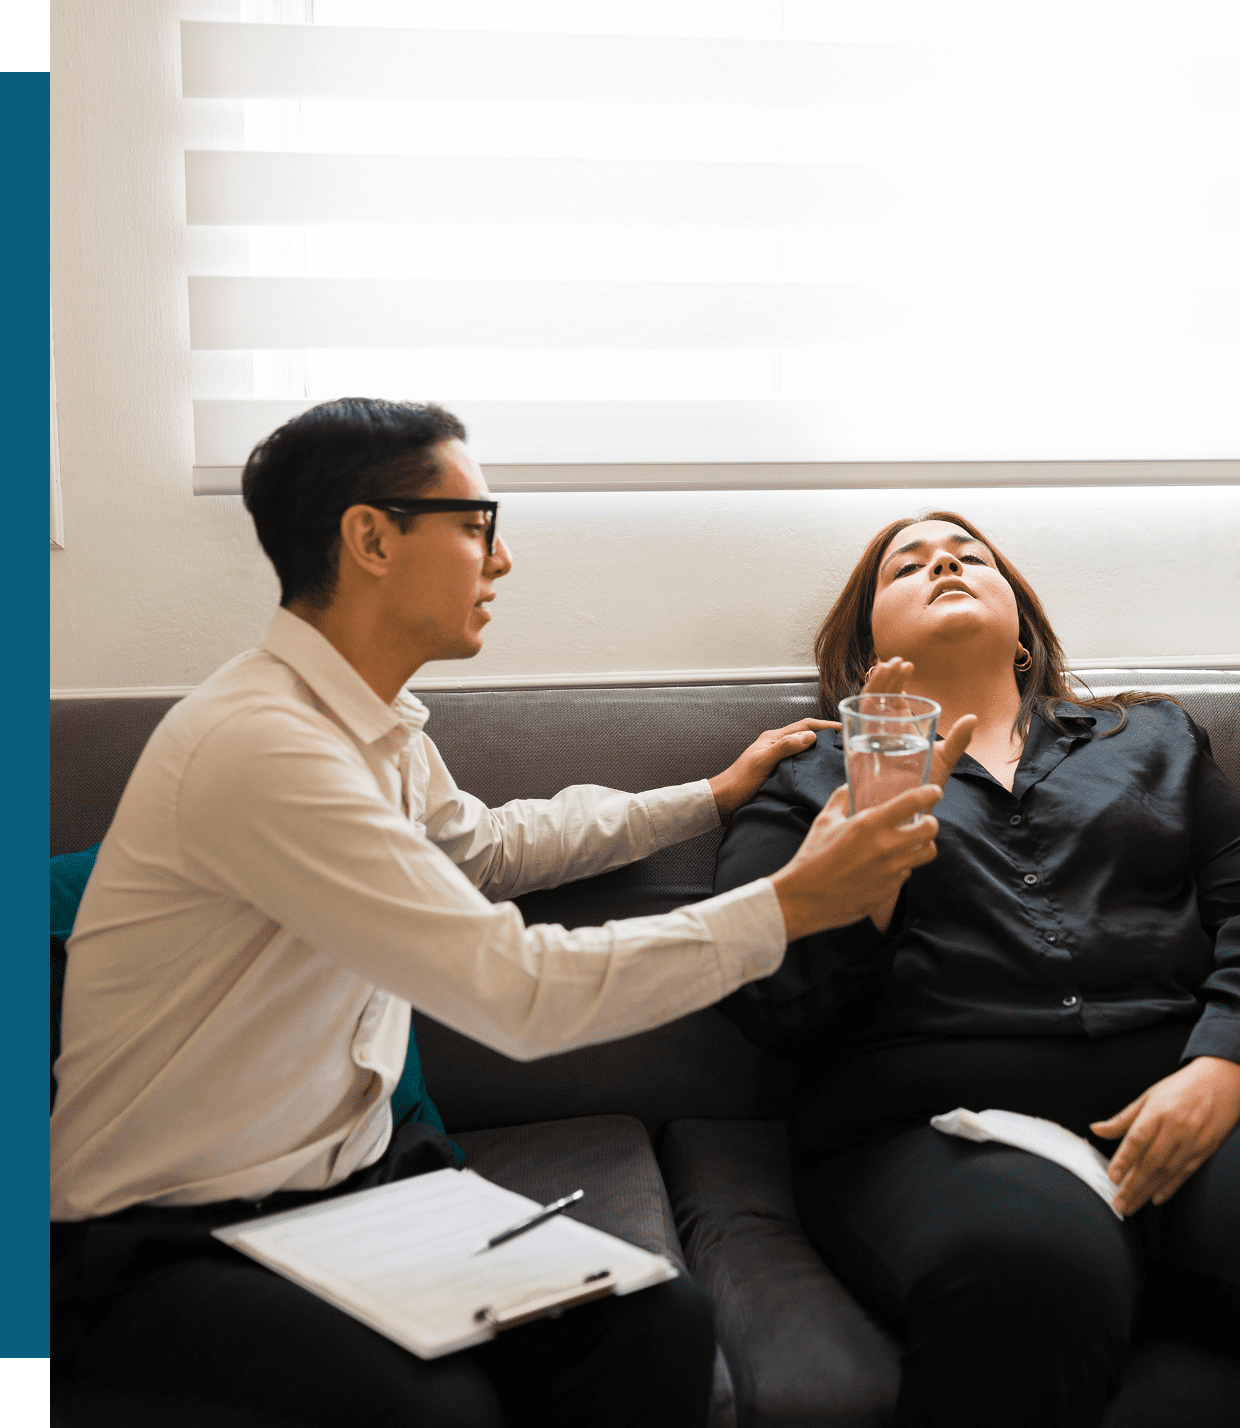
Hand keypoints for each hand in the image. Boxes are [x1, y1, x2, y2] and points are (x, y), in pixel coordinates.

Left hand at [709, 718, 836, 817]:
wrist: (724, 798)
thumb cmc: (740, 781)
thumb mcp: (763, 761)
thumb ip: (785, 747)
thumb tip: (810, 736)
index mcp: (773, 738)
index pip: (804, 725)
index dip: (825, 725)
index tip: (843, 728)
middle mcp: (775, 744)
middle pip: (805, 734)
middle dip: (825, 734)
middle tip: (845, 741)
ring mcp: (776, 756)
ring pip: (802, 747)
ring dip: (818, 748)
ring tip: (836, 755)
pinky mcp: (776, 769)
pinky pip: (798, 760)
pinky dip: (810, 761)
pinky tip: (817, 770)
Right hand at [770, 783, 940, 942]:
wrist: (806, 898)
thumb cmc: (812, 858)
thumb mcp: (824, 821)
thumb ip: (840, 799)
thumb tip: (848, 786)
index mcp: (869, 825)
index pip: (913, 802)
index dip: (929, 793)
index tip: (933, 791)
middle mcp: (886, 847)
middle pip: (930, 830)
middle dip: (930, 822)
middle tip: (922, 821)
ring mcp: (891, 871)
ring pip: (927, 853)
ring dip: (923, 845)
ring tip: (911, 843)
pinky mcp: (890, 890)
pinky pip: (908, 873)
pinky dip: (903, 866)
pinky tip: (888, 865)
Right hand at [842, 657, 977, 788]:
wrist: (906, 812)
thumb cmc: (921, 789)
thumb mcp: (943, 760)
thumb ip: (958, 740)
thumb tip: (972, 717)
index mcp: (899, 730)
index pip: (894, 698)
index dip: (898, 680)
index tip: (908, 666)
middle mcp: (883, 731)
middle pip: (880, 695)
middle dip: (887, 676)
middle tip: (900, 662)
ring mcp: (871, 738)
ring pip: (868, 703)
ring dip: (876, 684)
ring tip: (889, 666)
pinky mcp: (861, 748)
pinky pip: (856, 721)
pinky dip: (862, 704)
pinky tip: (871, 690)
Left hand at [1089, 1056, 1239, 1214]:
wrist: (1222, 1082)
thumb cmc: (1181, 1088)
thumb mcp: (1148, 1096)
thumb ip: (1123, 1118)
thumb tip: (1096, 1129)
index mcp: (1158, 1112)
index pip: (1137, 1139)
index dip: (1124, 1159)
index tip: (1112, 1177)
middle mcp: (1175, 1129)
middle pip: (1151, 1162)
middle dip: (1133, 1186)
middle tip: (1118, 1204)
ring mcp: (1192, 1142)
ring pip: (1166, 1172)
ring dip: (1147, 1191)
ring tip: (1131, 1206)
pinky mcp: (1204, 1151)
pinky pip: (1184, 1173)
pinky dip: (1170, 1188)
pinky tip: (1156, 1198)